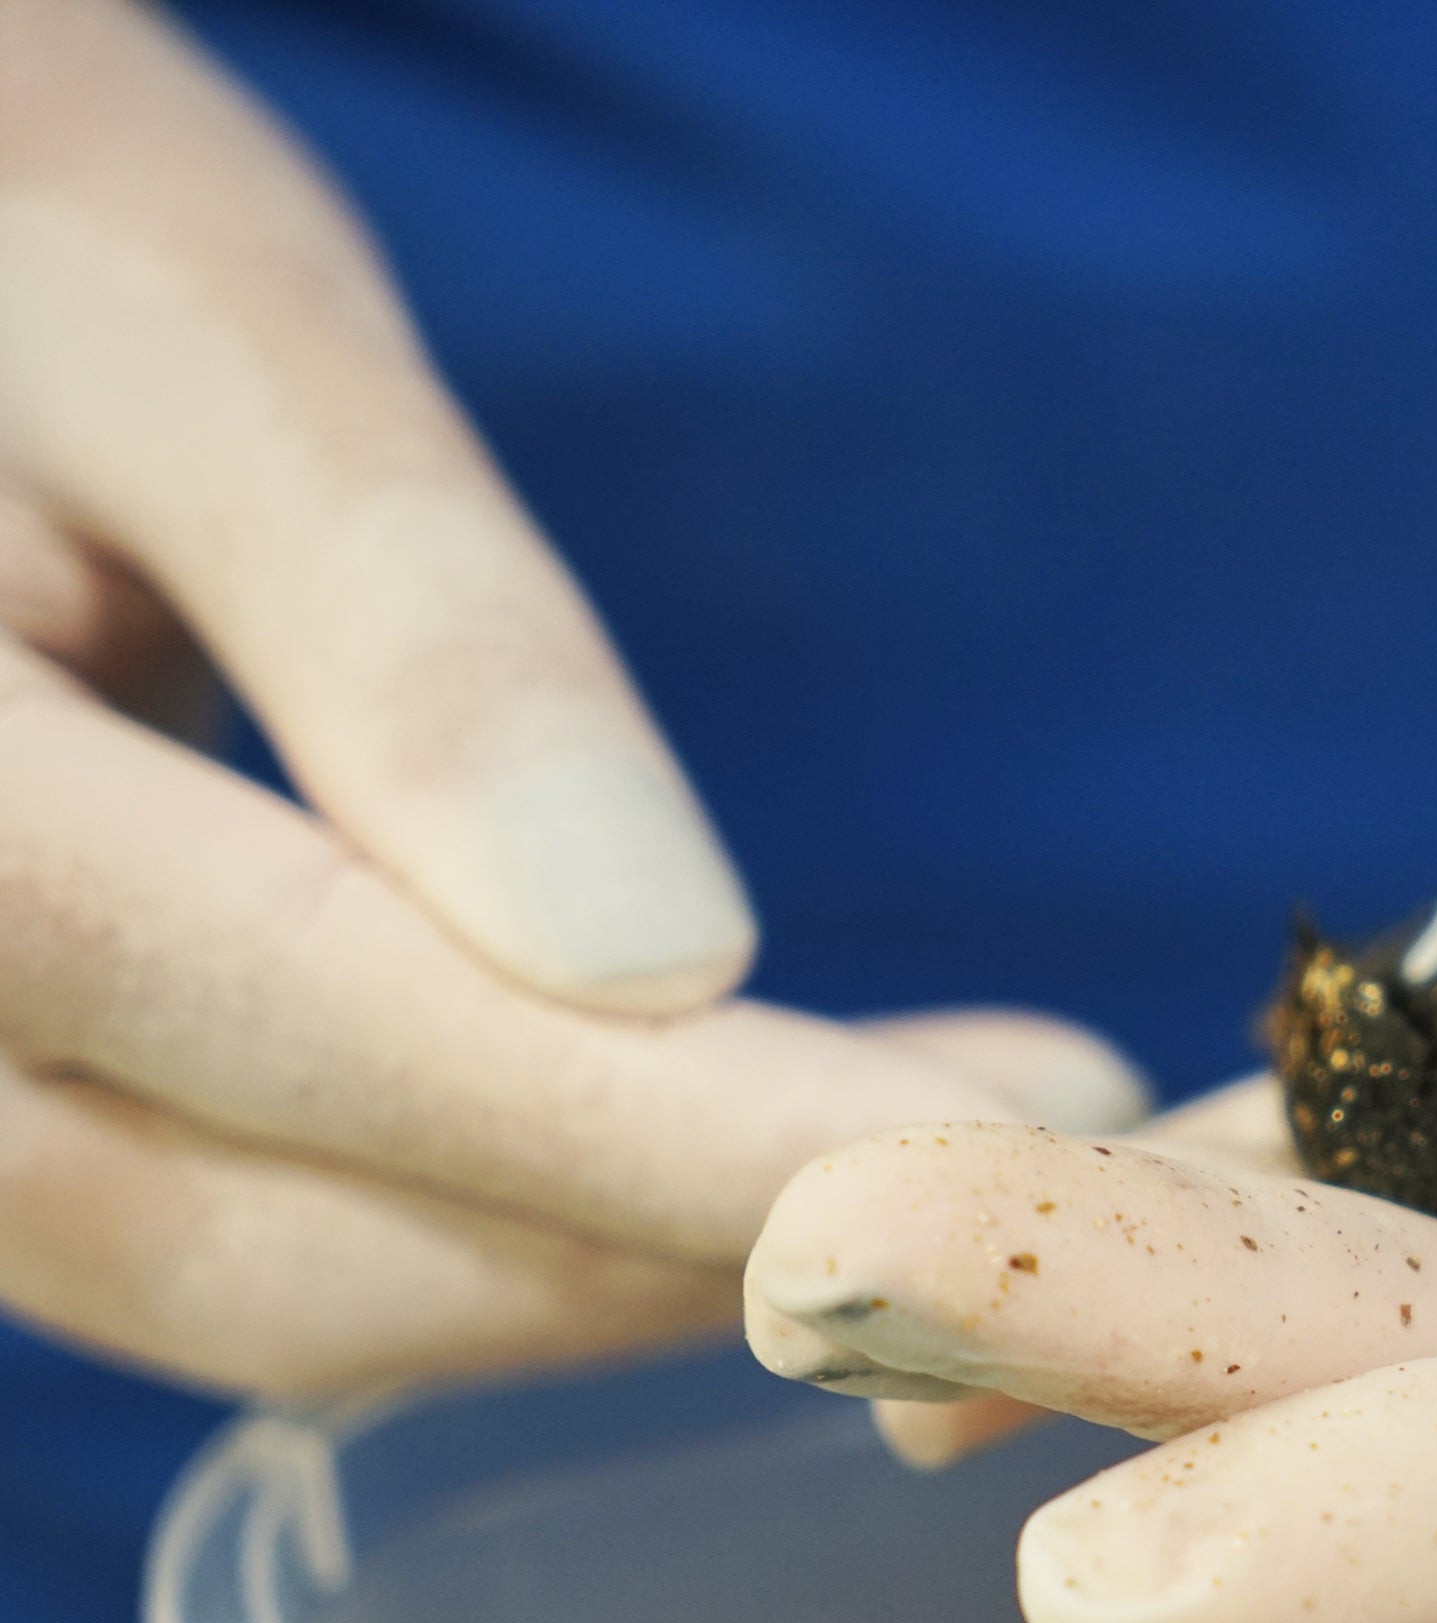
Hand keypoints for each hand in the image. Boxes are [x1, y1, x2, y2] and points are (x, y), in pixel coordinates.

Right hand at [0, 3, 1142, 1395]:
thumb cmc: (21, 226)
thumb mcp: (197, 329)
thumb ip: (404, 630)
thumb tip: (662, 957)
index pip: (321, 1029)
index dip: (687, 1129)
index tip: (1005, 1142)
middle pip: (302, 1252)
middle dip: (704, 1236)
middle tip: (1042, 1162)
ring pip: (288, 1291)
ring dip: (636, 1261)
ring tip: (934, 1159)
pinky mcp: (5, 1105)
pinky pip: (260, 1235)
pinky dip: (519, 1222)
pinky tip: (728, 1138)